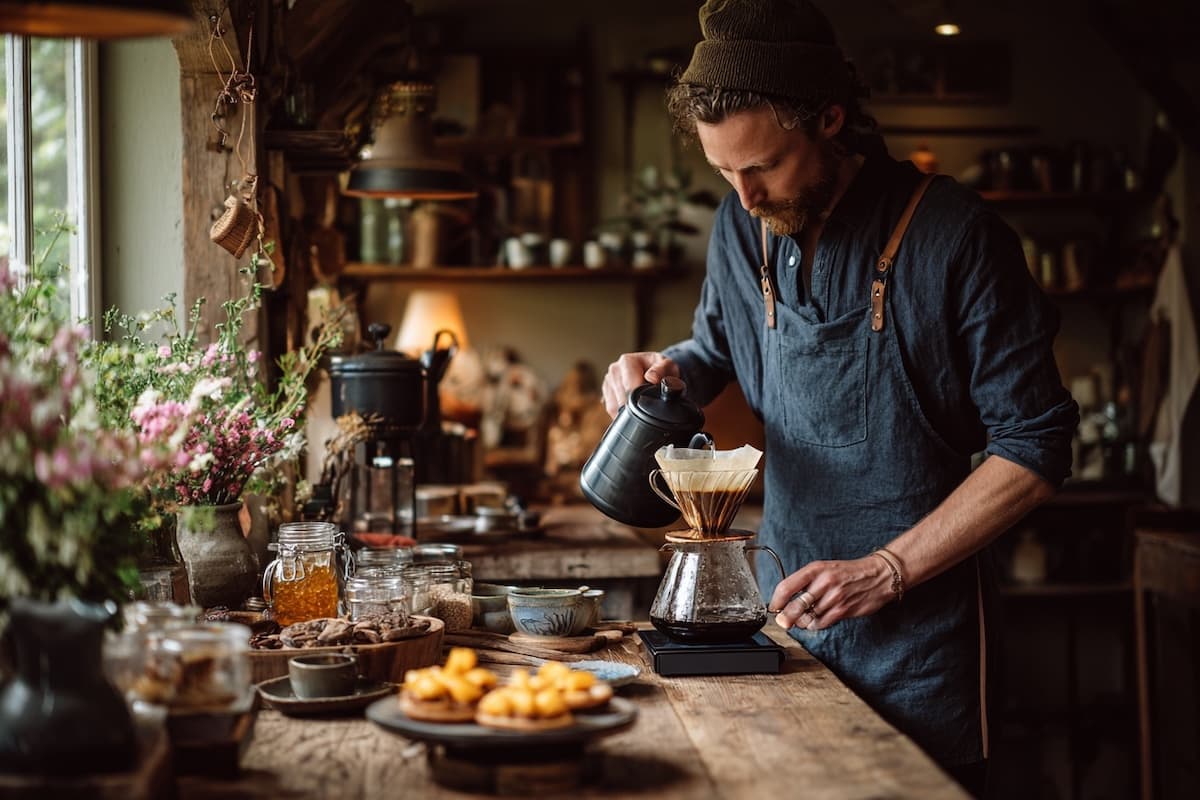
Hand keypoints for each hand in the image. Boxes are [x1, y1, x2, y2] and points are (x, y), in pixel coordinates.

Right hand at [601, 352, 679, 417]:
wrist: (653, 370)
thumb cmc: (660, 369)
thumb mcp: (667, 366)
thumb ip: (662, 370)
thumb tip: (651, 378)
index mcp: (627, 361)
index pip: (629, 387)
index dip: (641, 398)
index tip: (650, 400)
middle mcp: (614, 370)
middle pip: (621, 399)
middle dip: (636, 406)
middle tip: (648, 403)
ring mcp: (608, 381)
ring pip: (614, 407)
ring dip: (628, 410)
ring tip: (641, 402)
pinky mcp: (606, 392)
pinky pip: (611, 410)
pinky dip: (622, 412)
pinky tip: (632, 405)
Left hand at [767, 556, 894, 631]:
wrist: (878, 576)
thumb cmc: (848, 572)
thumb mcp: (824, 568)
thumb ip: (805, 582)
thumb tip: (785, 600)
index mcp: (816, 569)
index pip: (787, 586)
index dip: (776, 600)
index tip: (773, 607)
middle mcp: (824, 582)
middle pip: (796, 605)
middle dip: (785, 617)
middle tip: (782, 621)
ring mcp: (834, 597)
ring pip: (808, 617)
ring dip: (802, 621)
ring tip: (804, 617)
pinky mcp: (844, 610)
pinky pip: (821, 623)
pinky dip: (815, 625)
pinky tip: (817, 619)